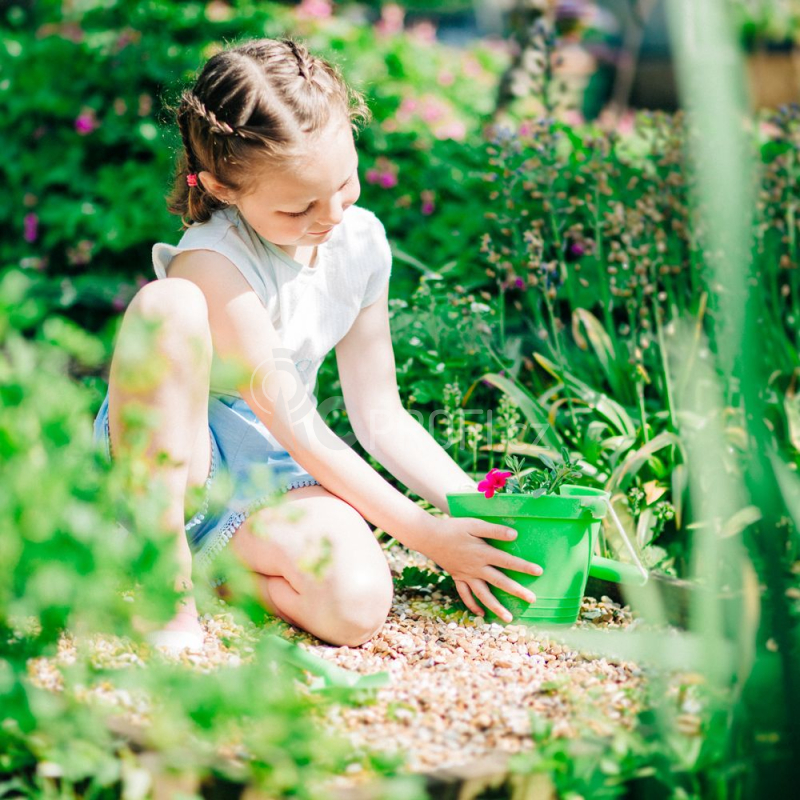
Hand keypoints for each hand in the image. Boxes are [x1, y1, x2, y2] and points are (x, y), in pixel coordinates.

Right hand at [422, 516, 543, 621]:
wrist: (429, 537)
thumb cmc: (453, 527)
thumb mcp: (474, 524)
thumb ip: (494, 530)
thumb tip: (514, 534)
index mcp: (482, 553)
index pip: (507, 561)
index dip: (523, 566)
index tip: (539, 572)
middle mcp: (476, 567)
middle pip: (499, 581)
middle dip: (516, 591)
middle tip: (532, 600)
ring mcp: (466, 575)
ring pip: (483, 594)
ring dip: (496, 607)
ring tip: (509, 619)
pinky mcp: (457, 577)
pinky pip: (465, 595)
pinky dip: (473, 605)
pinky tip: (481, 613)